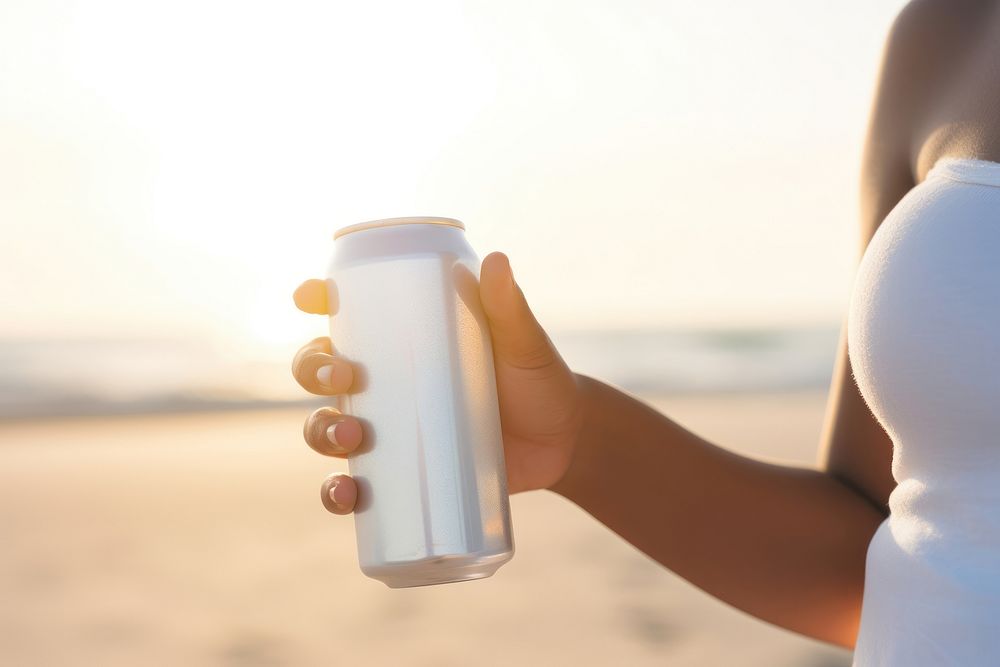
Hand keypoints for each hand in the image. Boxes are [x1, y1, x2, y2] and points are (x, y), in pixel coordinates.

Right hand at [292, 252, 583, 514]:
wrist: (564, 444)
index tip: (310, 296)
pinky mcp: (401, 475)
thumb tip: (496, 260)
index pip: (347, 312)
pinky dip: (338, 494)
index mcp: (405, 340)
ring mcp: (389, 431)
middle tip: (344, 376)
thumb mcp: (524, 344)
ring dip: (321, 431)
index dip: (316, 299)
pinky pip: (353, 486)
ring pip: (325, 426)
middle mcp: (385, 384)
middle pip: (320, 370)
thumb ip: (509, 307)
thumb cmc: (539, 380)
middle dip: (314, 370)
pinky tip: (347, 495)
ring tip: (351, 438)